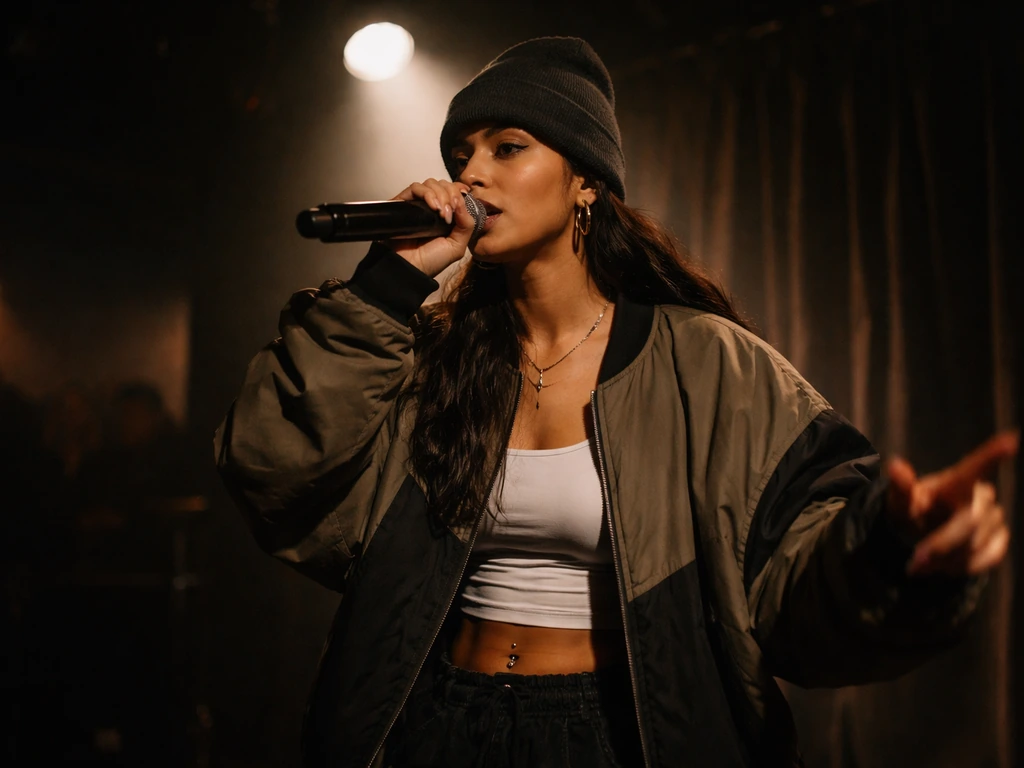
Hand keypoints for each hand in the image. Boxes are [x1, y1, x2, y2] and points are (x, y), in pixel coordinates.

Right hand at [387, 178, 476, 276]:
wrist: (409, 268)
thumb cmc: (431, 261)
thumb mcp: (457, 246)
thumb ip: (466, 224)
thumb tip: (463, 201)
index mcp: (445, 216)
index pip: (453, 191)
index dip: (459, 192)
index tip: (462, 201)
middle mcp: (431, 208)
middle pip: (443, 184)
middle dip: (451, 195)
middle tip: (449, 214)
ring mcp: (417, 205)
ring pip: (431, 184)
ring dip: (441, 195)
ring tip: (441, 213)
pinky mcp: (403, 203)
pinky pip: (415, 188)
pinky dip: (428, 193)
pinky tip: (433, 207)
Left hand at [885, 430, 1018, 575]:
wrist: (920, 536)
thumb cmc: (911, 511)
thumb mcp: (900, 501)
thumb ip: (901, 487)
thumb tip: (896, 466)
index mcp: (955, 482)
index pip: (974, 467)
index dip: (993, 454)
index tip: (1011, 440)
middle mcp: (981, 495)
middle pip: (970, 523)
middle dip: (941, 545)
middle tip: (915, 563)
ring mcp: (995, 517)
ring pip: (977, 545)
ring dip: (947, 560)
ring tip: (923, 562)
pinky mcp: (1001, 538)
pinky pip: (989, 557)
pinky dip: (964, 567)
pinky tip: (945, 565)